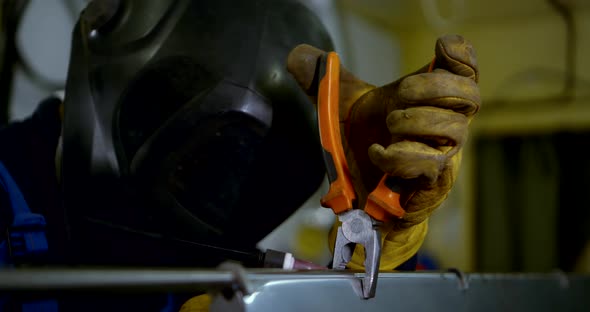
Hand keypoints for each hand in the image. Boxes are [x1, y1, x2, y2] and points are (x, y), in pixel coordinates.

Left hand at [287, 34, 479, 268]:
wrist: (357, 194)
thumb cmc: (361, 146)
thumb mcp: (341, 108)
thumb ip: (323, 81)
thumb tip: (297, 56)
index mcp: (428, 101)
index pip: (464, 73)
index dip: (462, 55)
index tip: (441, 45)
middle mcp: (443, 126)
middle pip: (469, 96)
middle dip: (436, 86)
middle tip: (401, 93)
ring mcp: (441, 155)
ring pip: (455, 130)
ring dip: (417, 121)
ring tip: (389, 124)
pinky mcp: (431, 183)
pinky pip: (428, 165)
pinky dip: (399, 156)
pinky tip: (377, 152)